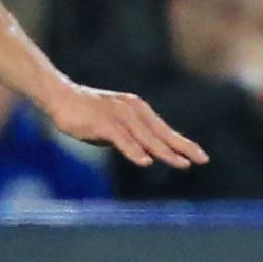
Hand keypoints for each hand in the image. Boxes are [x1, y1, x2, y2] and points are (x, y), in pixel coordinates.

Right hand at [45, 82, 207, 168]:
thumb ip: (132, 138)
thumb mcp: (115, 126)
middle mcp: (133, 110)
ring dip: (164, 151)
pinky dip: (134, 150)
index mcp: (138, 111)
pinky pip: (122, 138)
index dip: (182, 144)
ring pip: (146, 137)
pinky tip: (145, 161)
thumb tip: (147, 153)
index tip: (200, 156)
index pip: (164, 131)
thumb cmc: (87, 113)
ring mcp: (119, 115)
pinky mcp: (103, 122)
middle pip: (161, 133)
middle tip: (202, 160)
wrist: (60, 97)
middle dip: (182, 148)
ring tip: (181, 164)